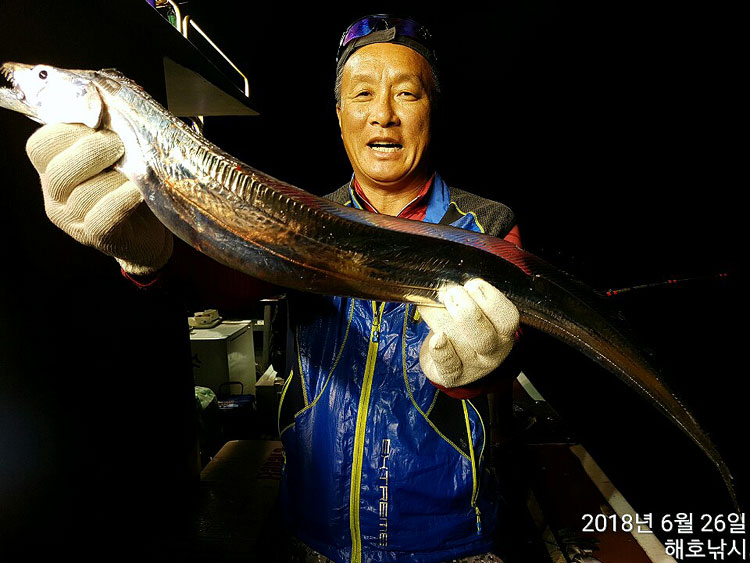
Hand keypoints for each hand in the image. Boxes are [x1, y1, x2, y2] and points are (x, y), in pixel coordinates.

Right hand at [26, 122, 172, 274]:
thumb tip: (112, 98)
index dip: (70, 128)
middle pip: (59, 168)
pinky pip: (104, 216)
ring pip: (85, 193)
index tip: (100, 120)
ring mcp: (73, 219)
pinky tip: (139, 191)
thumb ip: (107, 129)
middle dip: (93, 149)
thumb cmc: (131, 184)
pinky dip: (124, 199)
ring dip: (115, 176)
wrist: (150, 230)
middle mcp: (55, 194)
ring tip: (137, 170)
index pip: (42, 144)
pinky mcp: (97, 237)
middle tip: (120, 144)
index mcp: (53, 166)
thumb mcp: (115, 153)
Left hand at [417, 278, 518, 387]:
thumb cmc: (464, 329)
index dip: (490, 299)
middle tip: (451, 294)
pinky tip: (437, 338)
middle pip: (484, 336)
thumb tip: (447, 281)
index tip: (472, 284)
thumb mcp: (476, 311)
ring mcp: (473, 366)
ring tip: (430, 305)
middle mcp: (492, 351)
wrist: (453, 362)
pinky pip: (448, 365)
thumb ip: (468, 297)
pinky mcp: (452, 375)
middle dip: (466, 311)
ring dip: (441, 319)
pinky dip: (441, 350)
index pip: (507, 318)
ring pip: (459, 344)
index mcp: (503, 331)